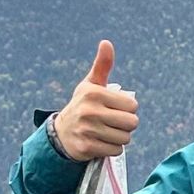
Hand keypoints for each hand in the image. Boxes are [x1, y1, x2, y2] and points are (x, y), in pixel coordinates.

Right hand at [50, 39, 138, 161]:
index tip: (115, 109)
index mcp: (94, 93)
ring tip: (106, 132)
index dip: (127, 109)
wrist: (61, 134)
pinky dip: (112, 149)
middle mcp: (90, 110)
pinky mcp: (87, 147)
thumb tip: (106, 43)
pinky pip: (115, 150)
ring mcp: (88, 130)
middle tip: (113, 122)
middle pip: (132, 123)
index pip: (132, 105)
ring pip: (125, 138)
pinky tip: (101, 142)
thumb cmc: (82, 105)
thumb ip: (102, 65)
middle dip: (126, 125)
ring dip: (119, 138)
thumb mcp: (90, 84)